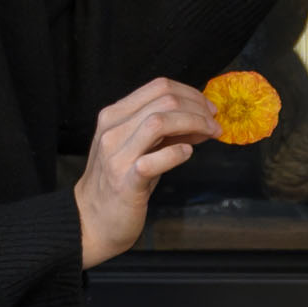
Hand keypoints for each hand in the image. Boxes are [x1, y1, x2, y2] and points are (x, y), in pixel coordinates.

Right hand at [75, 78, 217, 266]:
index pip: (158, 87)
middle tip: (215, 123)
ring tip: (210, 135)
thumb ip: (166, 131)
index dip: (190, 94)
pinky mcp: (125, 182)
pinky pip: (155, 160)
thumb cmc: (119, 182)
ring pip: (159, 122)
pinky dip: (177, 153)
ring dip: (194, 124)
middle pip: (164, 100)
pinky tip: (187, 153)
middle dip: (198, 109)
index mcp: (114, 116)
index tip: (208, 109)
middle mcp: (112, 131)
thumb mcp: (139, 147)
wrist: (92, 219)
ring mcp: (116, 156)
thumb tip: (202, 118)